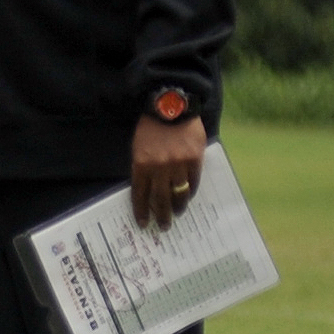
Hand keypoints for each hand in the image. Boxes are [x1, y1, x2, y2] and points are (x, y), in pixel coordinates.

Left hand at [131, 114, 206, 229]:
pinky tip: (187, 196)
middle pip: (160, 198)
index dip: (141, 210)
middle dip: (161, 215)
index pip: (140, 194)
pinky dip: (190, 191)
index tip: (143, 223)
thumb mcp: (138, 147)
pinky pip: (193, 181)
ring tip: (177, 214)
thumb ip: (142, 167)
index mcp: (142, 163)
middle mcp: (160, 166)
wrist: (171, 106)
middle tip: (163, 226)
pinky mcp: (195, 158)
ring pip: (179, 193)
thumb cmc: (150, 126)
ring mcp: (179, 163)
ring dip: (177, 206)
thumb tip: (147, 190)